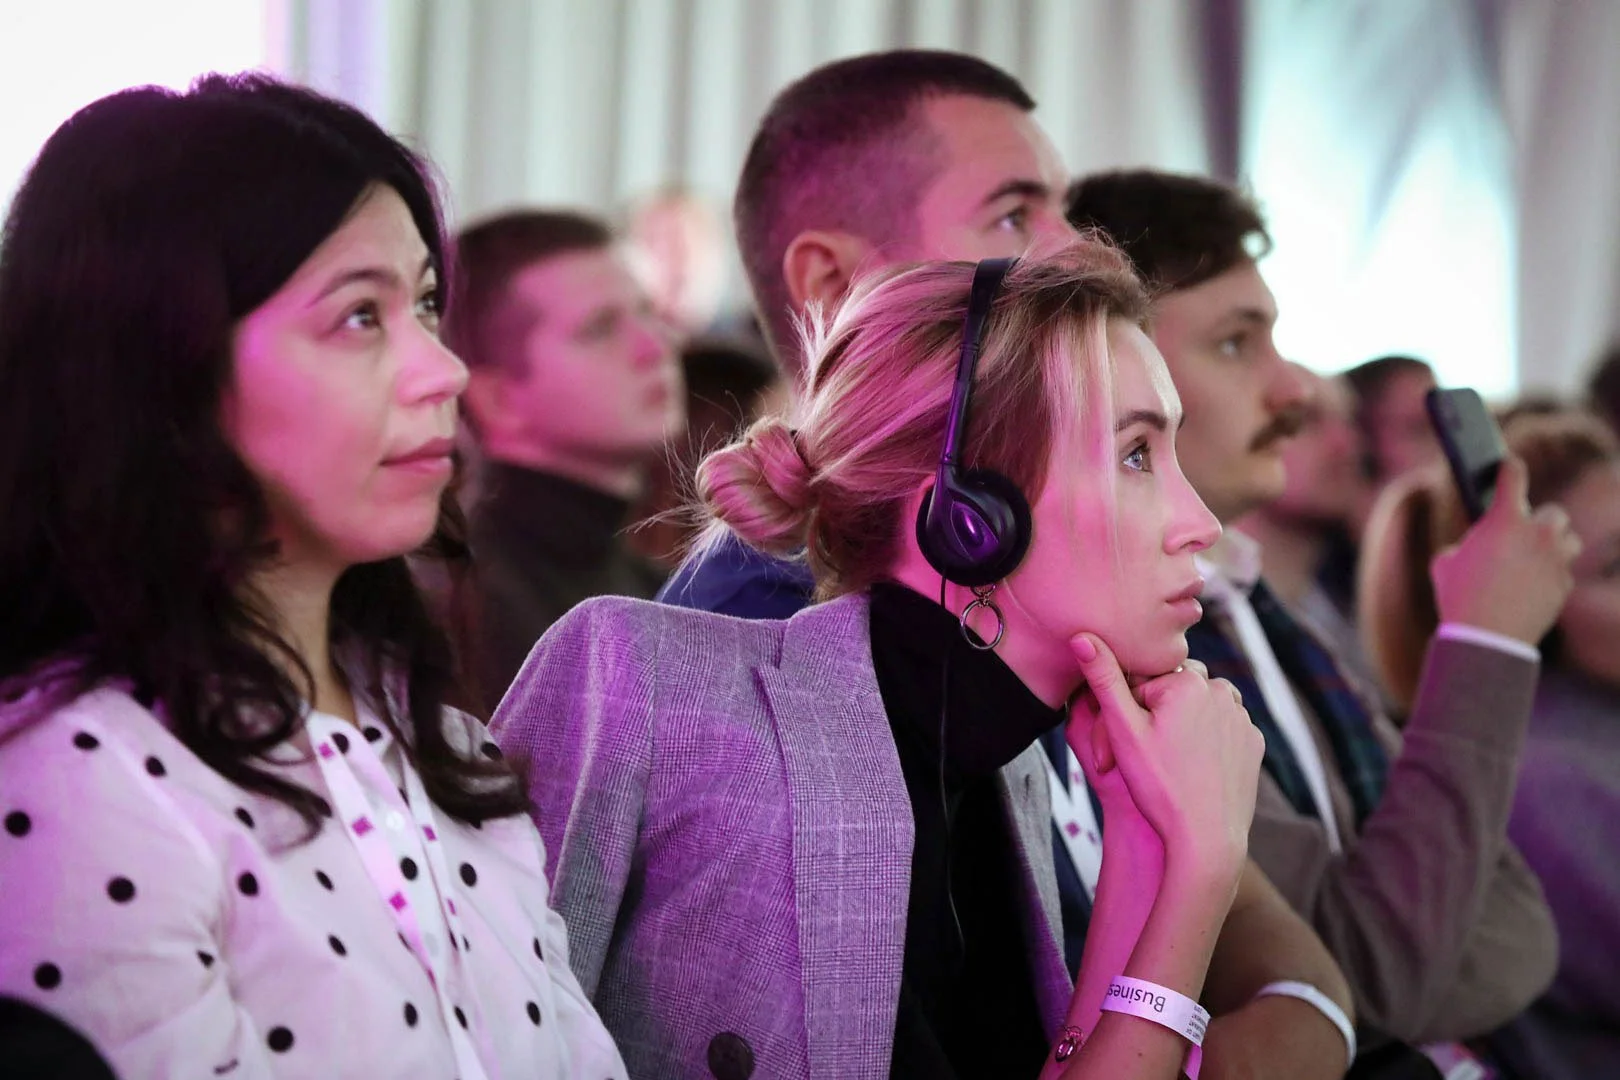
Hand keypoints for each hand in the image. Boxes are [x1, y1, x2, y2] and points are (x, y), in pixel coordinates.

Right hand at [1065, 634, 1262, 891]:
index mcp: (1188, 681)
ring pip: (1202, 706)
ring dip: (1186, 721)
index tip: (1129, 743)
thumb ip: (1104, 678)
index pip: (1145, 681)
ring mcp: (1243, 718)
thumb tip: (1081, 636)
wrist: (1205, 838)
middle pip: (1176, 688)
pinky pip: (1225, 729)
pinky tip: (1195, 766)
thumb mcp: (1122, 730)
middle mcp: (1222, 691)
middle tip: (1150, 751)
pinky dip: (1210, 740)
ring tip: (1171, 758)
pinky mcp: (1254, 742)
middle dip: (1160, 711)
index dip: (1130, 710)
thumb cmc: (1159, 786)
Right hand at [1431, 456, 1581, 644]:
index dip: (1510, 469)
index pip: (1514, 477)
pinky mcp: (1564, 585)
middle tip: (1521, 533)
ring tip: (1535, 556)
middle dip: (1538, 521)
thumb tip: (1472, 548)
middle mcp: (1538, 534)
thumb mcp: (1446, 562)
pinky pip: (1564, 571)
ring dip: (1554, 543)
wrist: (1487, 638)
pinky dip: (1552, 574)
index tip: (1509, 465)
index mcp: (1504, 521)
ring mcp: (1556, 560)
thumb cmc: (1459, 597)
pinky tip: (1533, 585)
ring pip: (1569, 539)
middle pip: (1553, 513)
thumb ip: (1465, 545)